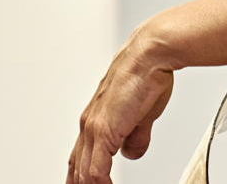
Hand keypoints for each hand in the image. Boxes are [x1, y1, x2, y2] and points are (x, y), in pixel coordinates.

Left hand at [68, 26, 174, 183]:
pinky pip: (96, 171)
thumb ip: (136, 135)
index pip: (80, 158)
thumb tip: (131, 153)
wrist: (150, 55)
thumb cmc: (148, 75)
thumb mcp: (144, 113)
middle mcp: (89, 125)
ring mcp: (94, 128)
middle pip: (76, 169)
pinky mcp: (104, 131)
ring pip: (83, 173)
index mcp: (96, 120)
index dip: (81, 177)